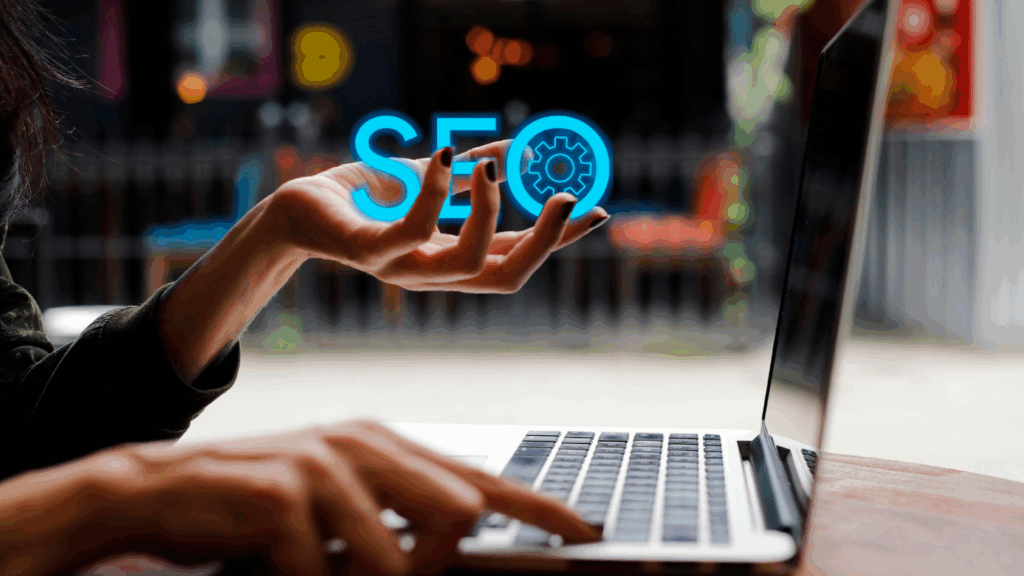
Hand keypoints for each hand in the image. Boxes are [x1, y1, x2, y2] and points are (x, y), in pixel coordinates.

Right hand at [6, 421, 599, 575]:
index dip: (536, 505)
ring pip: (398, 558)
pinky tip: (279, 564)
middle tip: (379, 567)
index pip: (478, 478)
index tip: (583, 528)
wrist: (160, 490)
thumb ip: (395, 512)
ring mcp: (324, 464)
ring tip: (316, 562)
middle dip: (430, 562)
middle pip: (458, 513)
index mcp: (383, 443)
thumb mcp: (337, 501)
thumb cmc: (258, 504)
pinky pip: (326, 574)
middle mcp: (363, 444)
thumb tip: (457, 535)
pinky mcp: (282, 495)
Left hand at [269, 141, 608, 292]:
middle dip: (546, 240)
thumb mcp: (427, 180)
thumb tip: (516, 151)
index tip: (598, 210)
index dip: (560, 239)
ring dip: (492, 212)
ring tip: (492, 169)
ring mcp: (401, 269)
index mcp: (451, 259)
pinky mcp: (368, 251)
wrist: (298, 207)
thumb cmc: (363, 197)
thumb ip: (468, 177)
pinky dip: (437, 191)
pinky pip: (414, 229)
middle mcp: (433, 274)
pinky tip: (445, 154)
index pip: (518, 258)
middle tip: (565, 195)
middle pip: (507, 276)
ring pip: (470, 263)